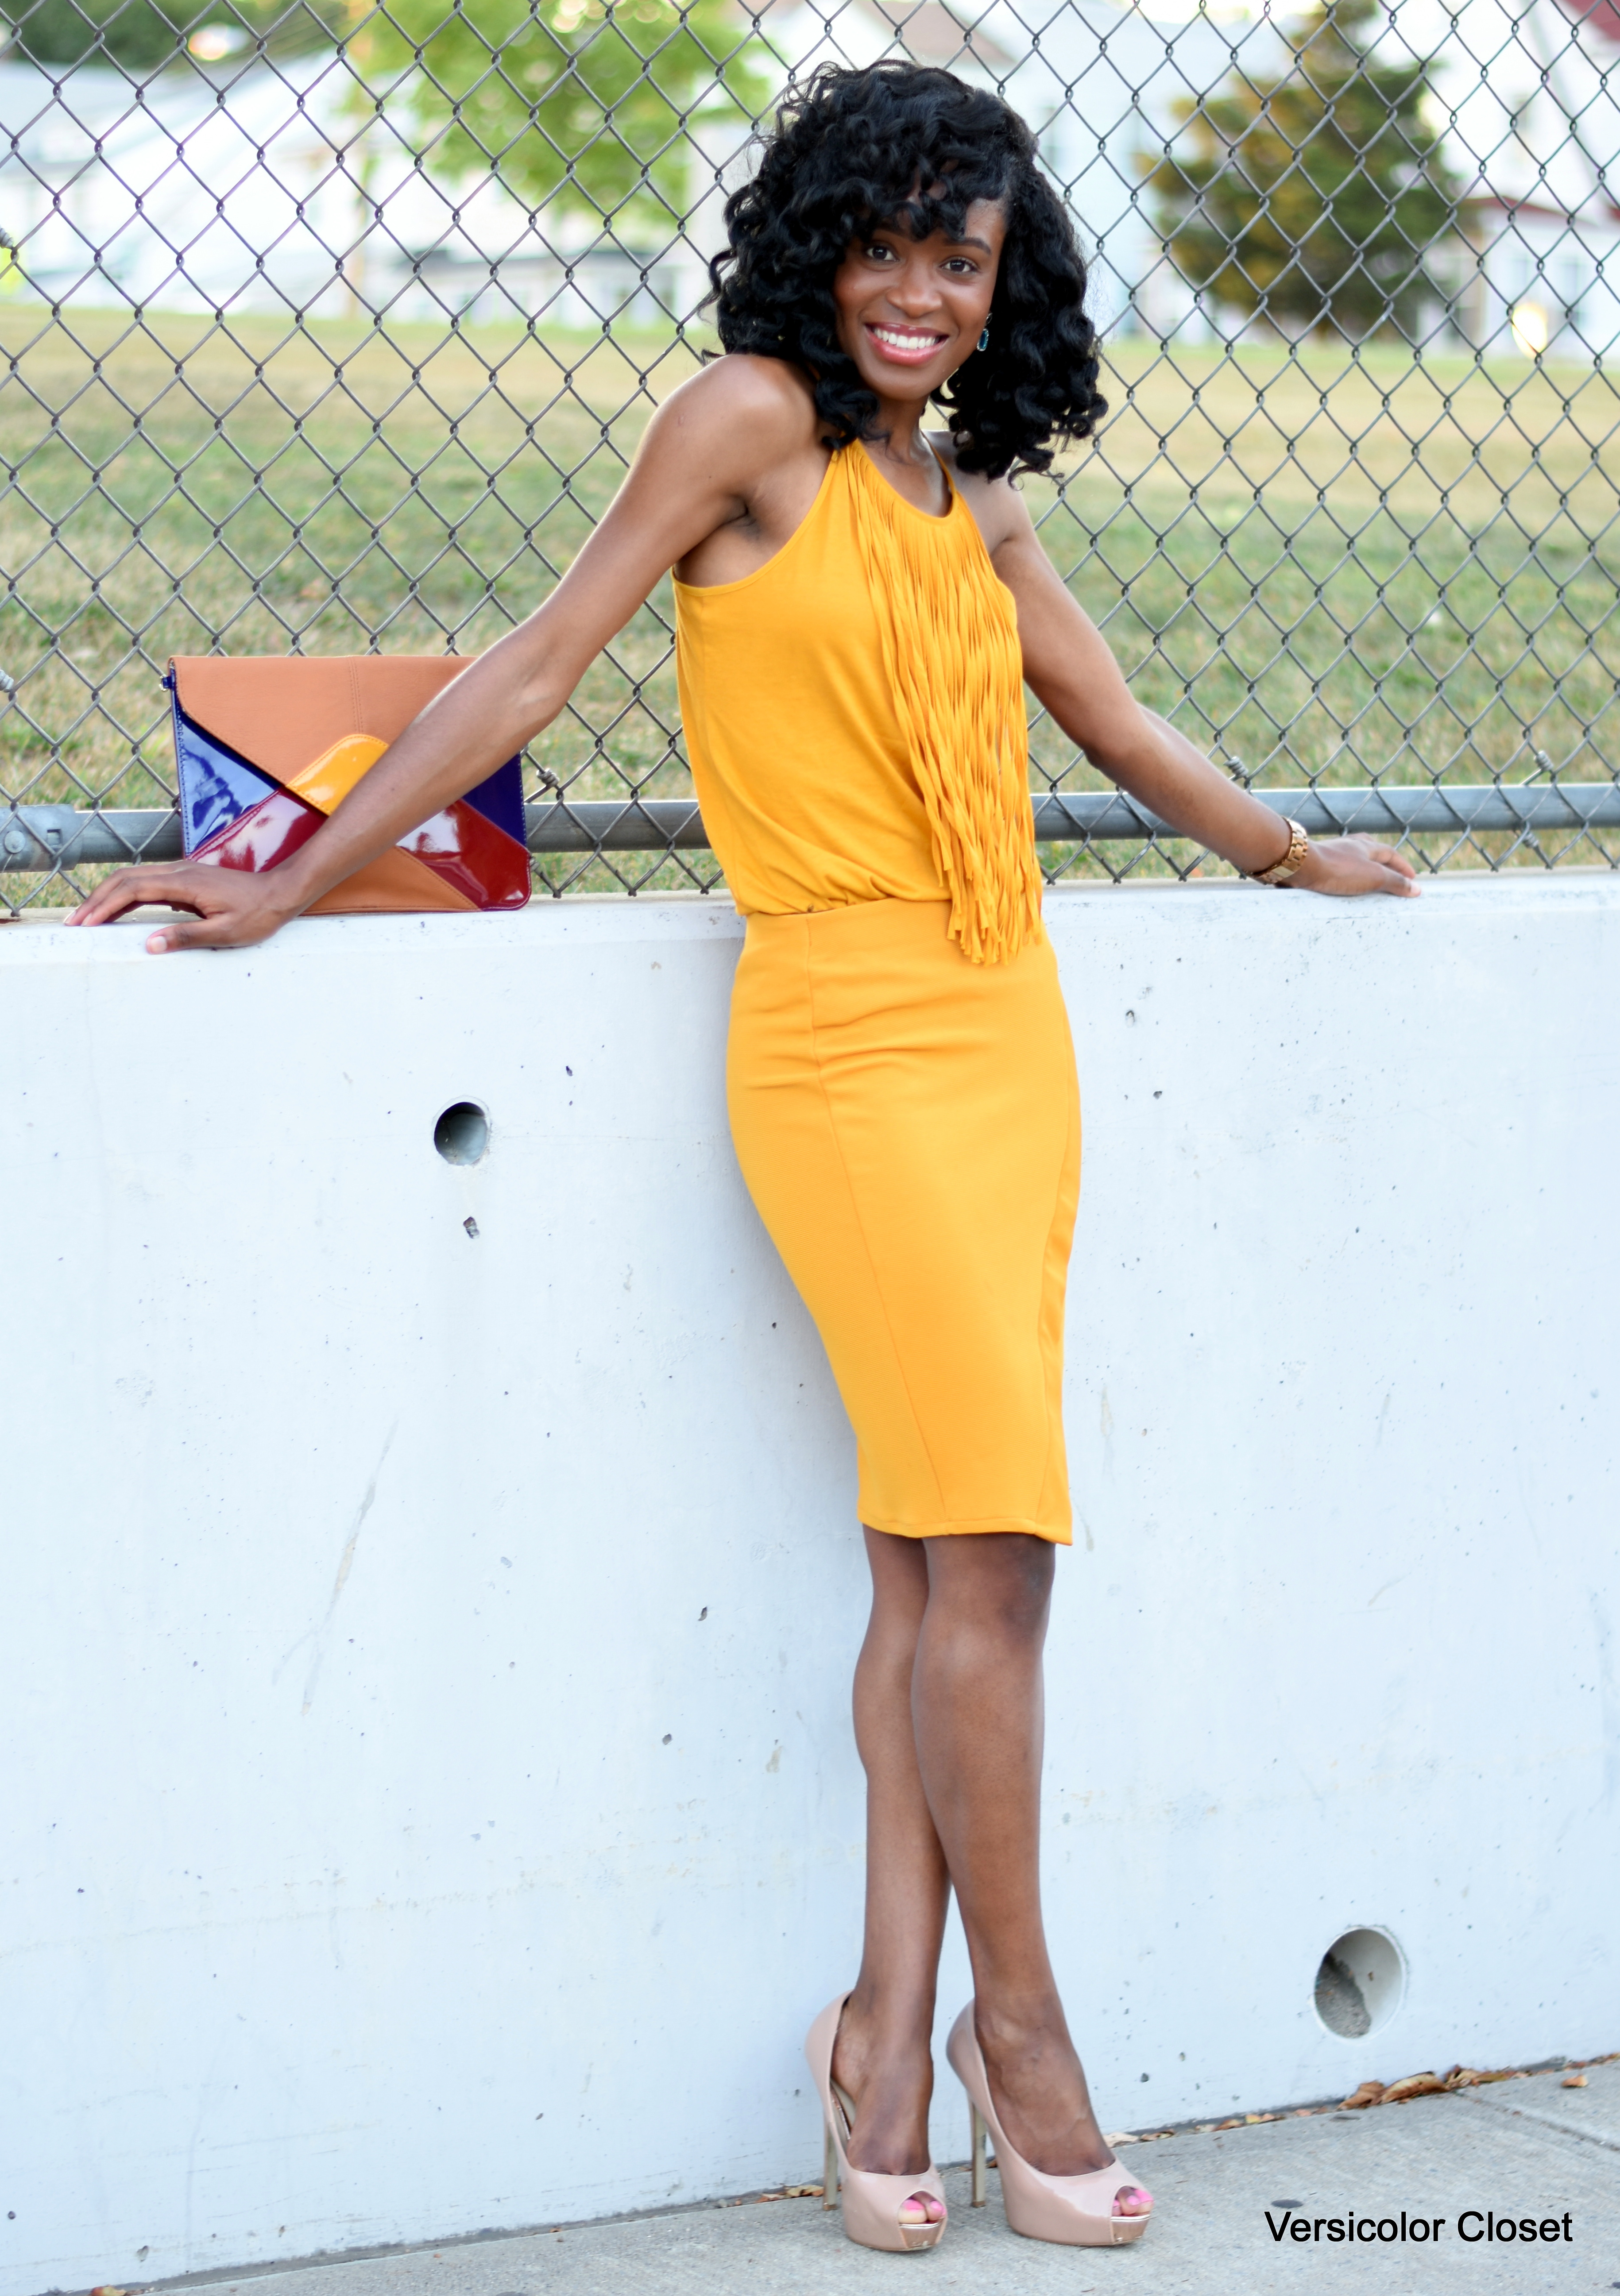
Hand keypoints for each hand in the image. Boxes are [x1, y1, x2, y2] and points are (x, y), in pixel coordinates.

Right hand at [66, 862, 299, 951]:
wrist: (281, 892)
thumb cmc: (258, 914)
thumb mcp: (225, 933)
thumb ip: (187, 937)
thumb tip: (150, 944)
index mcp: (184, 883)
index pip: (132, 890)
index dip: (105, 905)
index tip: (85, 922)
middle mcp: (179, 872)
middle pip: (126, 879)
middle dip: (97, 899)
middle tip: (75, 922)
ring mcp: (182, 873)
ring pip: (134, 879)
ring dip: (109, 896)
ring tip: (89, 917)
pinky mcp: (186, 879)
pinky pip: (148, 883)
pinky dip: (127, 895)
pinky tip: (118, 910)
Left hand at [1289, 834, 1419, 898]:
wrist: (1299, 865)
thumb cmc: (1337, 869)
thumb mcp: (1373, 877)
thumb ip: (1395, 882)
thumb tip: (1417, 889)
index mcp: (1365, 846)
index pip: (1390, 853)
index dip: (1402, 866)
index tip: (1412, 878)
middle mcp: (1347, 846)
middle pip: (1370, 850)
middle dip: (1383, 860)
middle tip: (1390, 870)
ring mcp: (1329, 853)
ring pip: (1351, 858)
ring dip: (1361, 866)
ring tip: (1366, 877)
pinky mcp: (1314, 864)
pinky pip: (1334, 869)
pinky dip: (1342, 875)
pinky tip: (1338, 883)